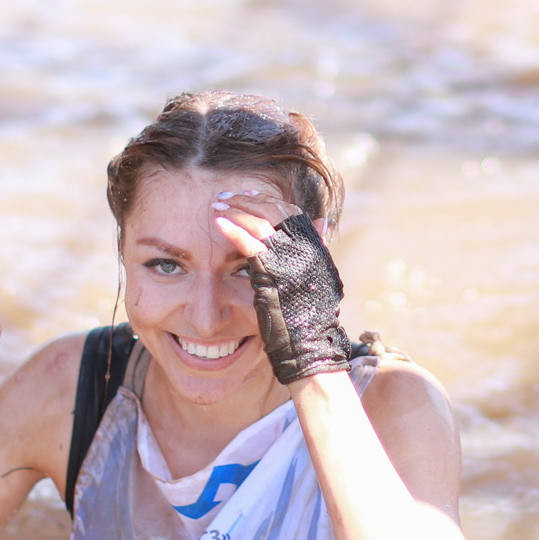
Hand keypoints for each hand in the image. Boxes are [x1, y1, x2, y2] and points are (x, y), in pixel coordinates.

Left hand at [214, 190, 351, 383]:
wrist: (310, 345)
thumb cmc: (311, 316)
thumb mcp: (319, 275)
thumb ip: (316, 246)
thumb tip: (321, 220)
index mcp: (314, 246)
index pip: (290, 211)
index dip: (268, 199)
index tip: (249, 194)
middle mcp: (304, 248)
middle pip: (274, 210)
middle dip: (246, 200)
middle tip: (224, 196)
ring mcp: (290, 259)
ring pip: (260, 222)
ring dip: (236, 210)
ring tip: (216, 205)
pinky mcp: (273, 274)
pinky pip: (250, 245)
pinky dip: (233, 231)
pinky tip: (218, 223)